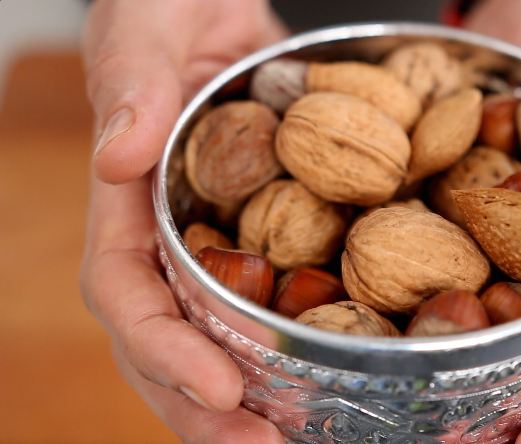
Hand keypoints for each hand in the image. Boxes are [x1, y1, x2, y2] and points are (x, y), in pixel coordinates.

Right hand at [80, 0, 288, 440]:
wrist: (210, 2)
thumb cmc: (164, 7)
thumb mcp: (145, 31)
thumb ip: (133, 87)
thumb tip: (117, 158)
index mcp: (128, 204)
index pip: (127, 295)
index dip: (164, 351)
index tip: (219, 388)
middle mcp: (166, 238)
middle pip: (167, 342)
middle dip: (204, 405)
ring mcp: (213, 241)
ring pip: (215, 336)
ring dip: (247, 397)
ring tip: (291, 440)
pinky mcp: (260, 231)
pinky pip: (268, 298)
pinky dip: (288, 345)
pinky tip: (325, 378)